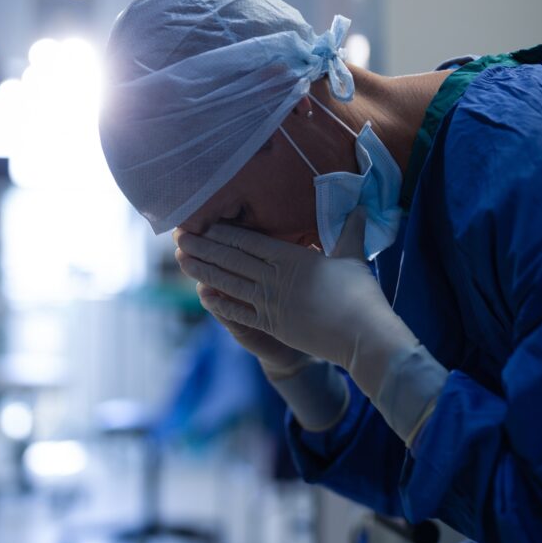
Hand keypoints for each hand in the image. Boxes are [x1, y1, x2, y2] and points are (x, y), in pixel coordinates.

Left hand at [176, 210, 447, 443]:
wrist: (362, 336)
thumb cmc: (361, 295)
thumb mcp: (353, 257)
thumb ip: (350, 231)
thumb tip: (359, 206)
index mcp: (293, 258)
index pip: (251, 242)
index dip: (225, 232)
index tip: (205, 223)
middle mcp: (276, 278)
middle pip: (232, 259)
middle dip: (204, 247)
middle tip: (179, 237)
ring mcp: (271, 303)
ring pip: (230, 283)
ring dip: (203, 270)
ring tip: (182, 260)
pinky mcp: (272, 325)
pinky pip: (239, 312)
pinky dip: (219, 303)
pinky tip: (202, 294)